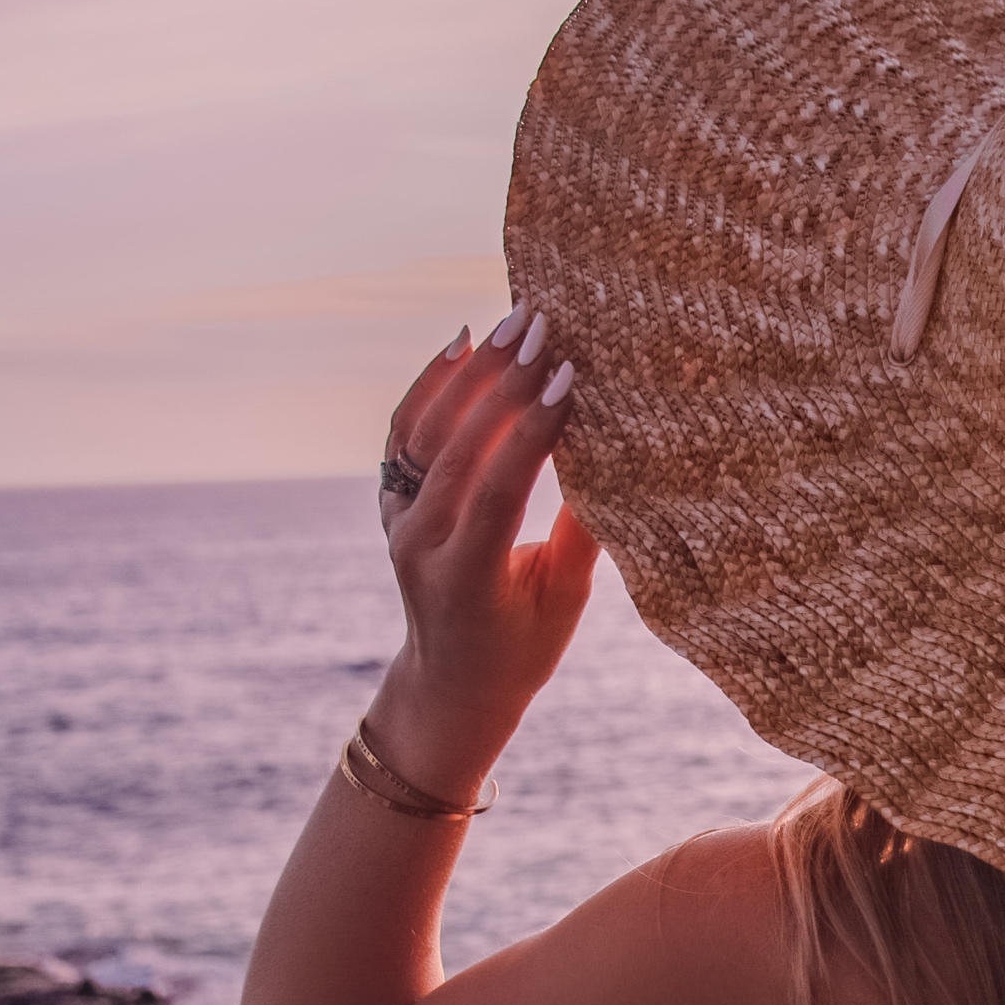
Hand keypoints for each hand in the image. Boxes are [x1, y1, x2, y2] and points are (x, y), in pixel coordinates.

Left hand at [368, 309, 601, 799]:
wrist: (452, 681)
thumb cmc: (523, 648)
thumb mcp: (564, 600)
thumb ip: (581, 531)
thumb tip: (615, 454)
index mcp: (465, 575)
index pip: (497, 488)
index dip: (533, 432)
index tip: (570, 378)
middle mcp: (418, 542)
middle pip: (456, 447)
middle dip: (503, 382)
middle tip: (544, 329)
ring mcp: (396, 518)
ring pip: (424, 429)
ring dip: (471, 371)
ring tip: (516, 324)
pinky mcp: (390, 500)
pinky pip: (403, 431)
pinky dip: (430, 384)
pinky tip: (462, 342)